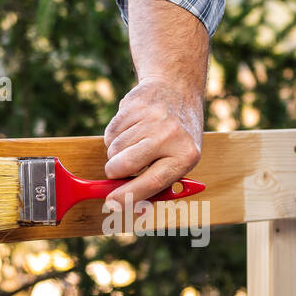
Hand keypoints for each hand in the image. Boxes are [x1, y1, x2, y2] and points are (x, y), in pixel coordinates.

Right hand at [103, 78, 202, 206]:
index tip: (111, 203)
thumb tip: (125, 206)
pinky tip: (131, 130)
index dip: (129, 196)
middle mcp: (170, 135)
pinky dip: (114, 137)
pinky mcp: (133, 105)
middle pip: (125, 165)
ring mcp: (151, 118)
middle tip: (119, 170)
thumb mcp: (178, 160)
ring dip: (116, 154)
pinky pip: (109, 134)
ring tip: (135, 144)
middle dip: (114, 173)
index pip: (153, 182)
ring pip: (113, 150)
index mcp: (186, 155)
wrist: (176, 89)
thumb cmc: (176, 137)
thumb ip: (155, 185)